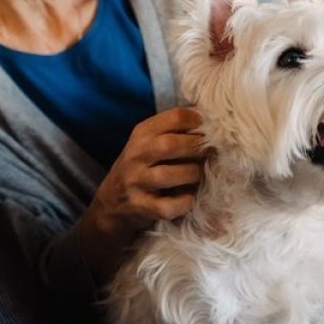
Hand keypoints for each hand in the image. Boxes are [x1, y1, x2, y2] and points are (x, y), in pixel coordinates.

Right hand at [79, 107, 205, 282]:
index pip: (174, 117)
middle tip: (211, 153)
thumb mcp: (148, 144)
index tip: (211, 129)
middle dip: (197, 148)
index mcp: (142, 133)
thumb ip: (173, 132)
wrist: (110, 206)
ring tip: (199, 176)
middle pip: (171, 144)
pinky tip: (190, 198)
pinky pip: (170, 205)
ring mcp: (136, 182)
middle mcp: (136, 155)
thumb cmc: (140, 170)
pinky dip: (186, 202)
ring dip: (192, 175)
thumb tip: (213, 123)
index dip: (198, 122)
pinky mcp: (141, 207)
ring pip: (170, 175)